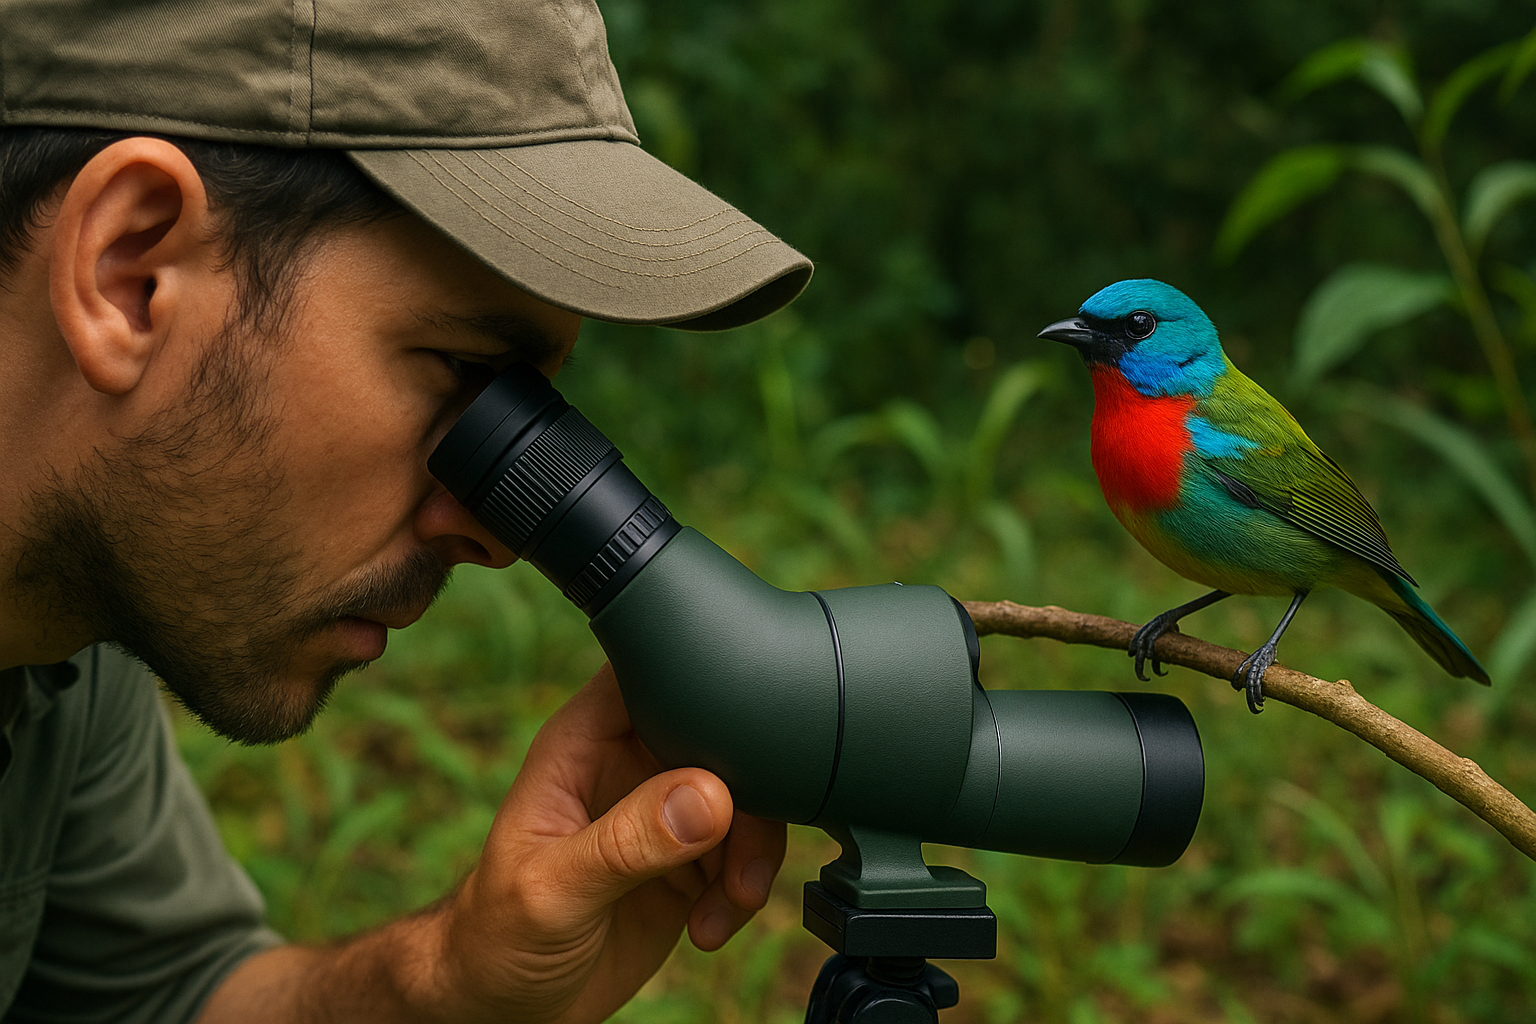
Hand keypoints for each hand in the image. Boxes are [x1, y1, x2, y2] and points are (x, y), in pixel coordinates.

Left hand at [432, 662, 786, 1023]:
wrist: (505, 1005)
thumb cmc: (496, 935)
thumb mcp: (553, 889)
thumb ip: (628, 842)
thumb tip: (709, 796)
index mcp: (586, 741)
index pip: (654, 675)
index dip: (703, 685)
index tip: (738, 742)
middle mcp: (630, 765)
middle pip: (720, 737)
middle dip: (748, 796)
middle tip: (739, 861)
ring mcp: (664, 812)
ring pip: (744, 798)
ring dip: (752, 853)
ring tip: (726, 904)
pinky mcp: (689, 861)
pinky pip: (745, 852)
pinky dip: (744, 891)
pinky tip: (708, 927)